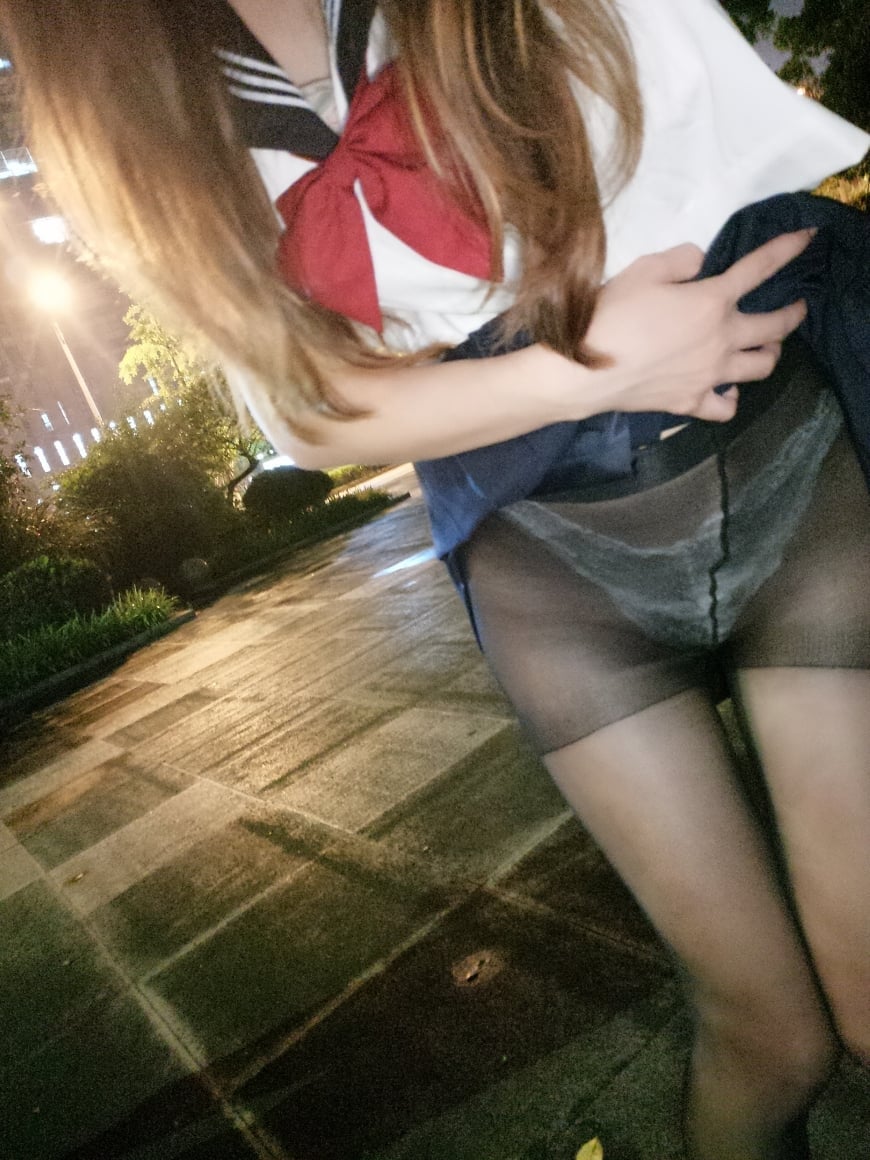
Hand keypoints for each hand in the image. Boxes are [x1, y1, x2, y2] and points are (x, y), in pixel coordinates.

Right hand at [585, 229, 813, 421]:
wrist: (584, 370)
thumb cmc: (610, 315)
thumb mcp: (642, 269)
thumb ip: (680, 259)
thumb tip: (700, 263)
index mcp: (712, 300)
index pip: (760, 268)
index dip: (788, 249)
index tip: (809, 237)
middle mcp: (721, 339)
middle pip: (775, 327)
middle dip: (794, 314)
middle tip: (798, 307)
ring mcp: (710, 375)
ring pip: (762, 367)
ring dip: (771, 354)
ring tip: (767, 348)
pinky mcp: (691, 402)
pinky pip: (726, 406)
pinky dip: (731, 397)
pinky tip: (726, 389)